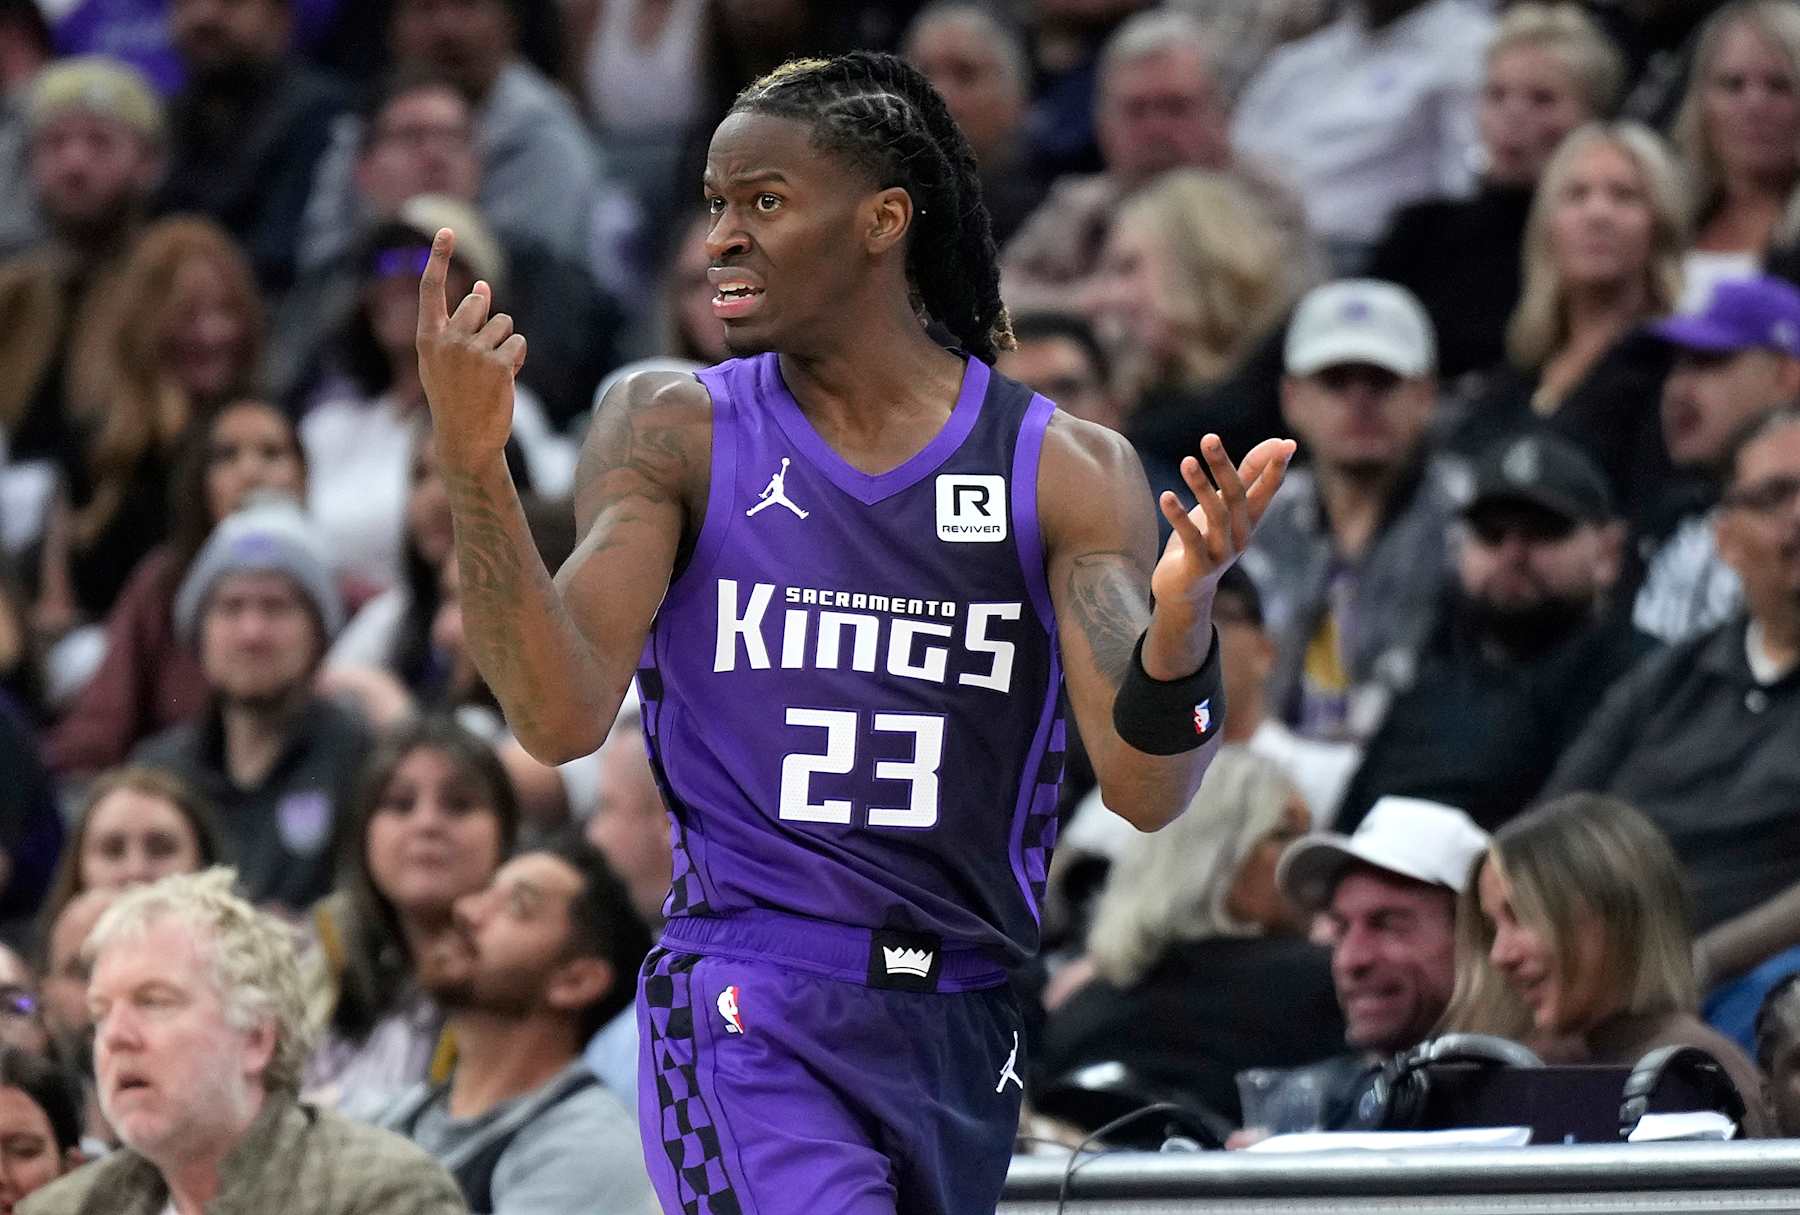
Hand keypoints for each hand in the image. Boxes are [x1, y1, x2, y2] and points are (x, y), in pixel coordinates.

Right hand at [416, 227, 525, 470]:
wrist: (466, 439)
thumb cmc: (456, 395)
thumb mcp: (449, 357)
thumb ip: (461, 321)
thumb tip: (484, 286)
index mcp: (427, 338)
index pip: (431, 289)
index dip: (438, 257)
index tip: (445, 231)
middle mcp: (447, 340)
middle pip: (479, 304)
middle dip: (488, 324)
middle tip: (478, 360)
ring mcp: (472, 352)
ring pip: (503, 323)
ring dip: (505, 344)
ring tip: (490, 373)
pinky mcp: (498, 364)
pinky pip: (518, 343)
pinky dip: (517, 359)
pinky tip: (504, 379)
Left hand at [1151, 434, 1294, 610]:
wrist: (1186, 592)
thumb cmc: (1206, 541)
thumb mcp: (1226, 508)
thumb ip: (1247, 478)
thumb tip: (1275, 443)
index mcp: (1249, 519)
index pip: (1267, 489)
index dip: (1275, 468)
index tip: (1286, 443)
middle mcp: (1240, 535)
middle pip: (1236, 496)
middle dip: (1223, 466)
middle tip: (1209, 438)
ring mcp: (1221, 552)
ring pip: (1215, 515)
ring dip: (1201, 486)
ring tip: (1186, 461)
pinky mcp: (1198, 566)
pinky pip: (1191, 538)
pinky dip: (1179, 516)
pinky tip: (1166, 496)